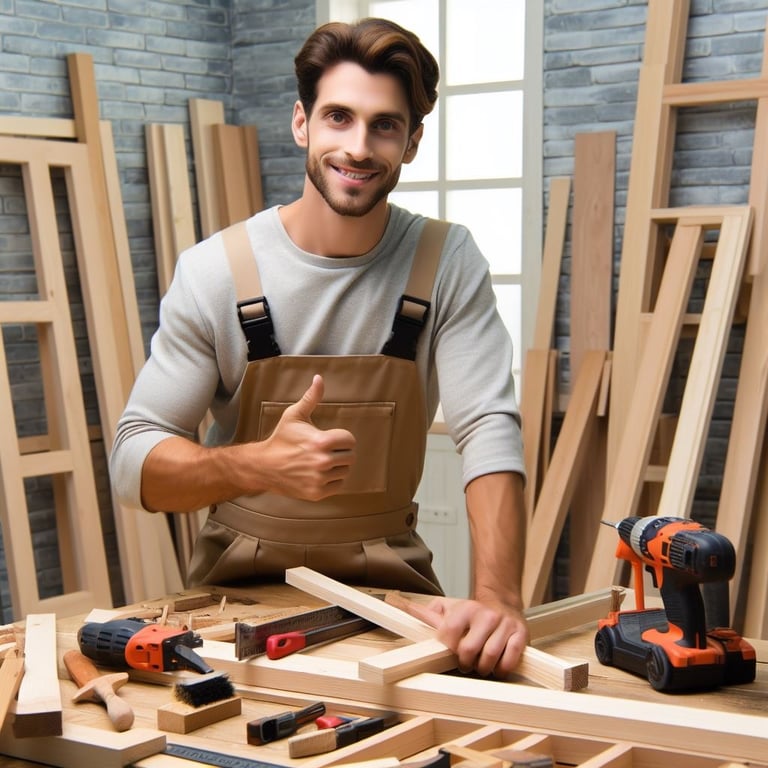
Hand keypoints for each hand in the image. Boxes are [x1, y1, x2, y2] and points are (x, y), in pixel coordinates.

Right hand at [261, 374, 355, 499]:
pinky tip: (320, 473)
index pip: (350, 440)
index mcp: (321, 441)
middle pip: (350, 457)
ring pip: (345, 471)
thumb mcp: (294, 415)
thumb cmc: (281, 438)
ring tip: (322, 461)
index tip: (331, 438)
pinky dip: (333, 480)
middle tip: (327, 450)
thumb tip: (319, 378)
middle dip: (341, 452)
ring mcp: (319, 479)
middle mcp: (322, 462)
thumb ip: (311, 397)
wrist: (264, 466)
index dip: (342, 438)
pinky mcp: (317, 493)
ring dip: (338, 466)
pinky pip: (338, 485)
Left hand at [389, 593, 527, 678]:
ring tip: (481, 665)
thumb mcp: (449, 609)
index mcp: (465, 609)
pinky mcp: (520, 635)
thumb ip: (425, 613)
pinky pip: (509, 660)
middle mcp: (485, 615)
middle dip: (465, 663)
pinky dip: (502, 669)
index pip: (449, 633)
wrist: (503, 603)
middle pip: (468, 650)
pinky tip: (498, 667)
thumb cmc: (472, 613)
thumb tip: (394, 603)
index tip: (450, 652)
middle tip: (466, 663)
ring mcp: (504, 625)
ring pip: (489, 657)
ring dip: (483, 668)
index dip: (448, 648)